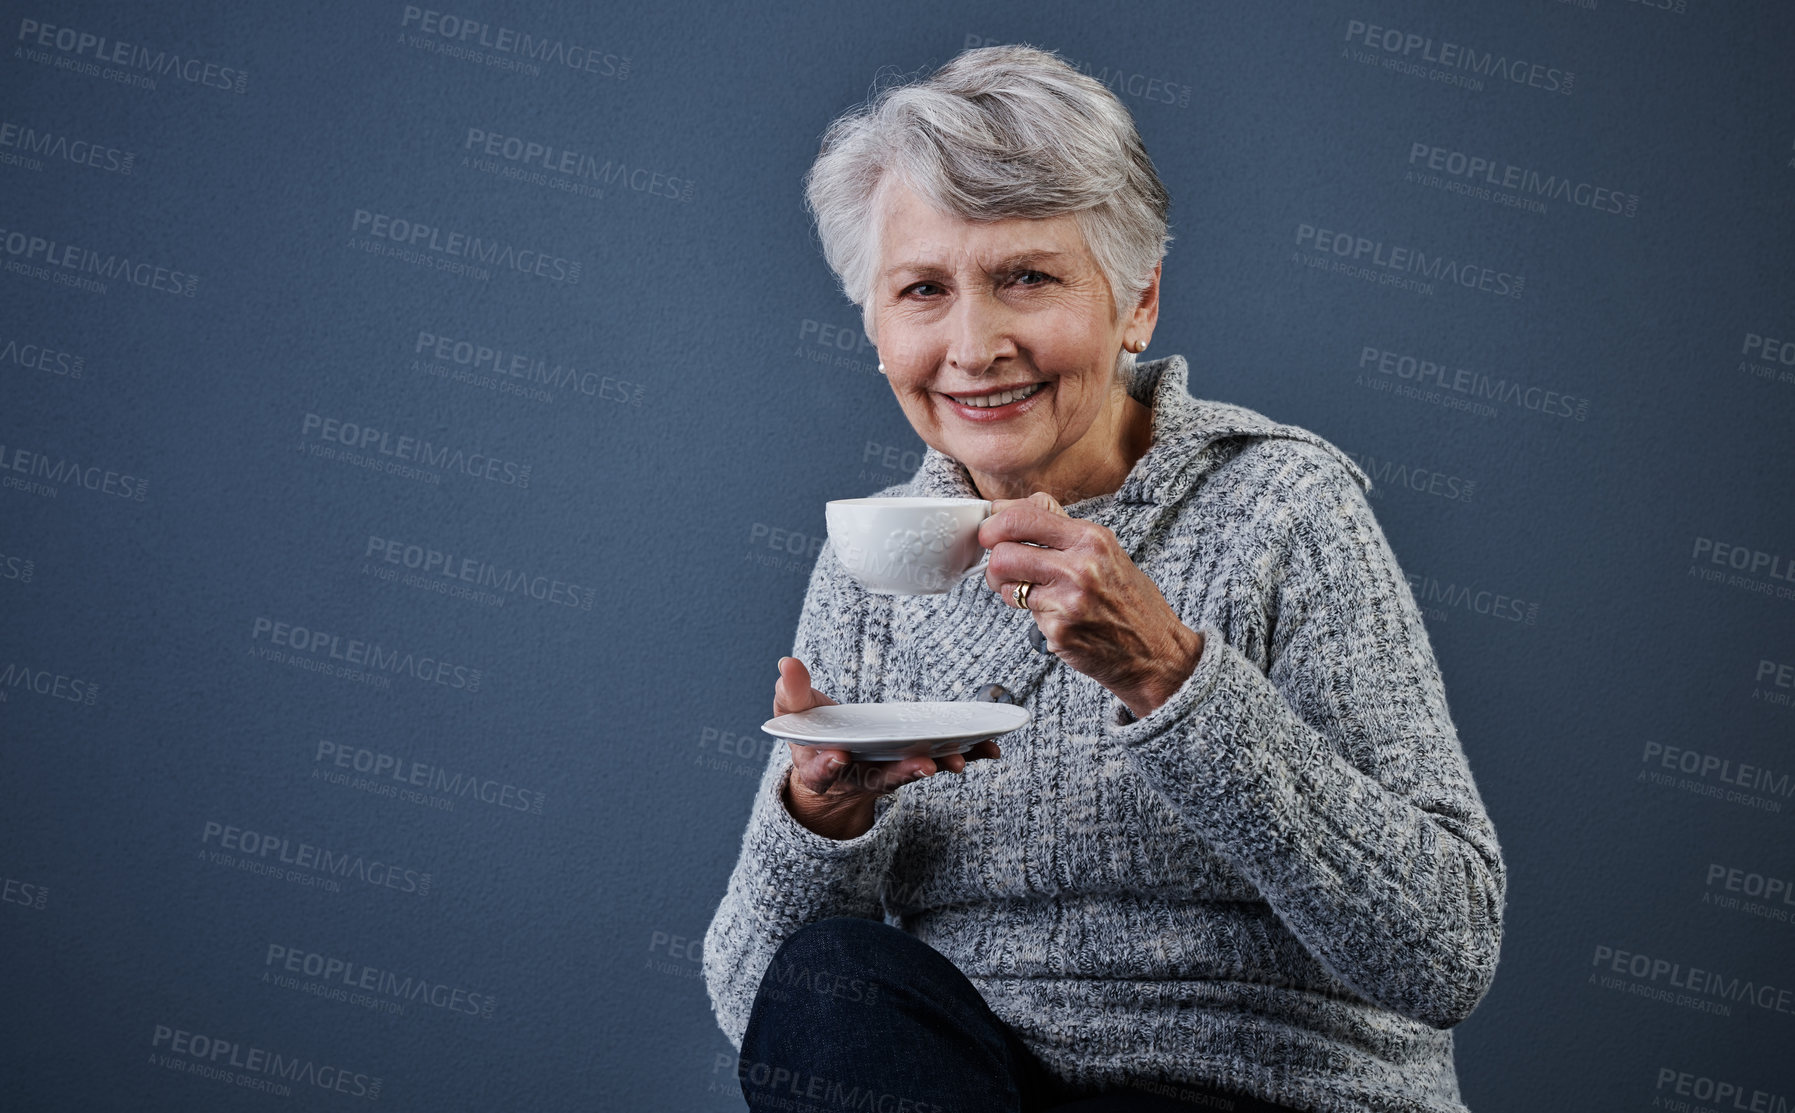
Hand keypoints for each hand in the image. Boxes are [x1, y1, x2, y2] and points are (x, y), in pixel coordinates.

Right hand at [774, 657, 1001, 839]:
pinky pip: (942, 759)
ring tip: (957, 760)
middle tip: (922, 766)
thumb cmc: (811, 734)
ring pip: (915, 770)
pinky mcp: (915, 761)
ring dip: (938, 764)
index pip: (825, 770)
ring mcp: (890, 771)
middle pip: (881, 778)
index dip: (830, 765)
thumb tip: (787, 662)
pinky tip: (990, 748)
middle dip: (902, 772)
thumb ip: (790, 692)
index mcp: (824, 767)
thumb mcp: (793, 715)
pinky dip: (966, 754)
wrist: (830, 764)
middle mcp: (860, 775)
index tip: (837, 757)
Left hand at [978, 493, 1203, 718]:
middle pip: (1002, 551)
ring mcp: (1068, 600)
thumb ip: (1060, 528)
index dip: (995, 523)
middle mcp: (1080, 566)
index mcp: (1091, 538)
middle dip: (994, 560)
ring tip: (1028, 592)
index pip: (1023, 516)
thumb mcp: (1105, 551)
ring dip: (1006, 588)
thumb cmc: (1130, 602)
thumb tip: (1013, 507)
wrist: (1156, 652)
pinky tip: (1055, 616)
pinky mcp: (1059, 630)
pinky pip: (1023, 613)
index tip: (991, 531)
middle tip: (1003, 567)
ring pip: (1003, 582)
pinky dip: (1032, 614)